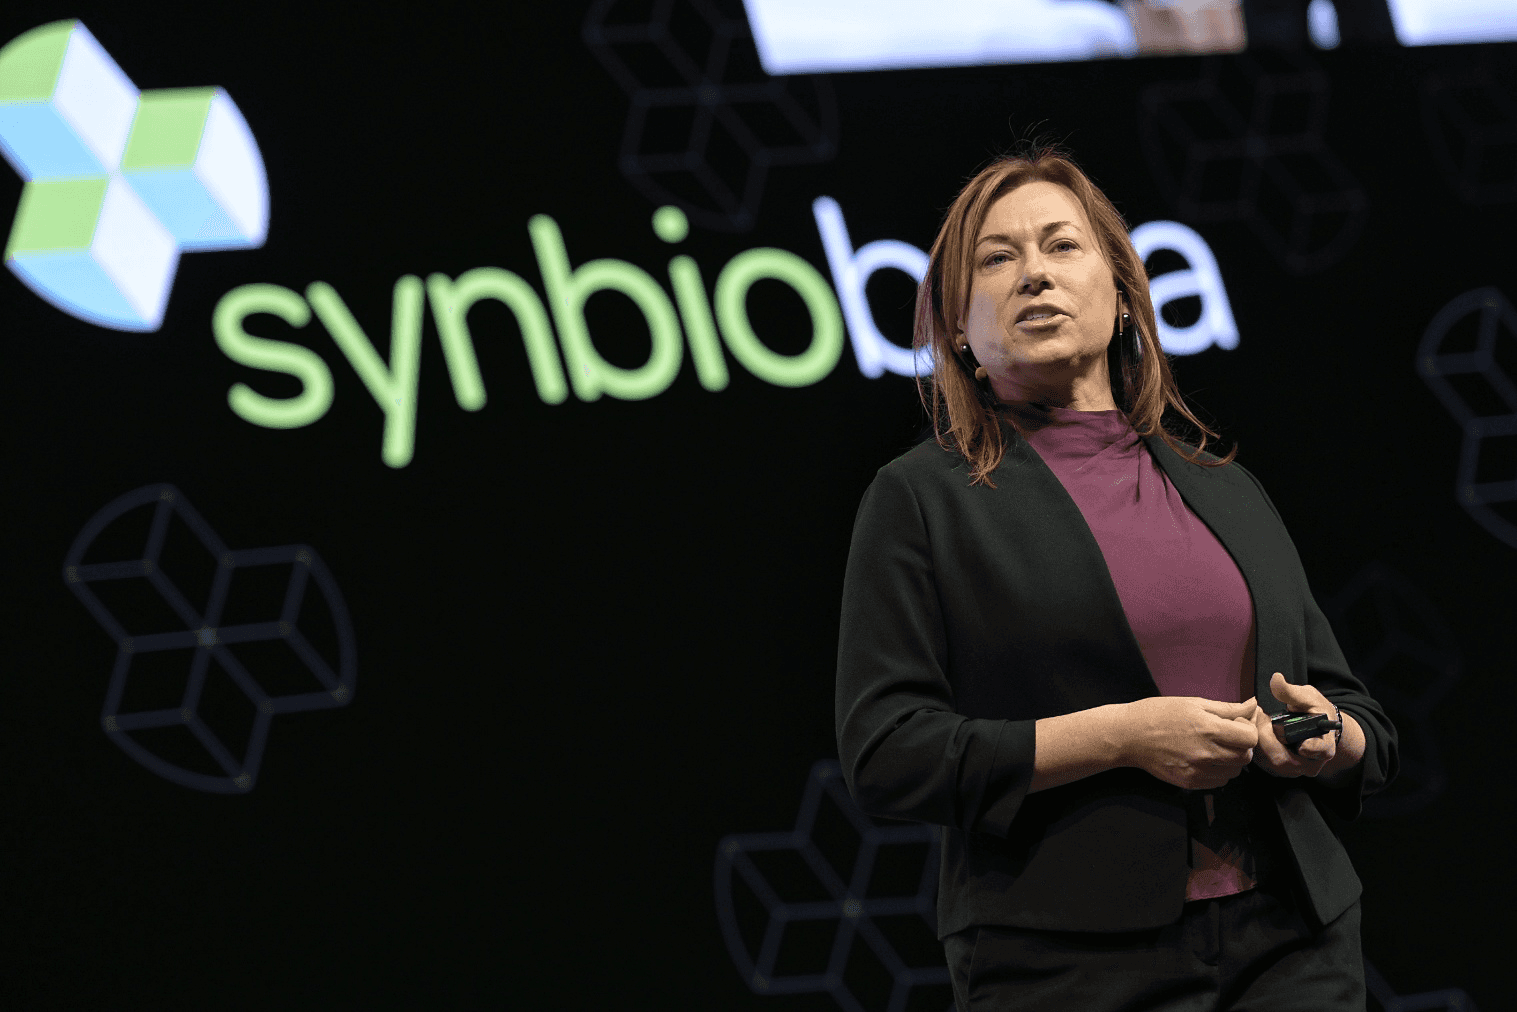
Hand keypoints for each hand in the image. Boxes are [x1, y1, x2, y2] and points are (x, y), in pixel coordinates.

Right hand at [1124, 696, 1259, 790]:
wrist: (1129, 736)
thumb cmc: (1158, 714)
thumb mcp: (1193, 703)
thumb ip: (1226, 707)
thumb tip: (1253, 705)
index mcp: (1208, 728)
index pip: (1250, 737)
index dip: (1247, 729)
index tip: (1236, 724)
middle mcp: (1206, 753)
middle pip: (1246, 757)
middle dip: (1242, 745)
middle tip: (1228, 736)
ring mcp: (1198, 770)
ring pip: (1235, 771)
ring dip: (1232, 760)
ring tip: (1215, 748)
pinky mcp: (1190, 782)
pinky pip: (1219, 782)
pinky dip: (1218, 772)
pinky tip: (1205, 759)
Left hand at [1249, 672, 1337, 777]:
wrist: (1314, 725)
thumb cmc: (1314, 711)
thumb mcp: (1307, 697)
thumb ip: (1291, 692)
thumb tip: (1276, 680)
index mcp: (1324, 746)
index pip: (1315, 750)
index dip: (1303, 745)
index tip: (1288, 732)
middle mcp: (1309, 764)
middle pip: (1282, 759)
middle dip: (1264, 736)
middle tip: (1257, 714)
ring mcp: (1293, 770)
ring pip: (1268, 763)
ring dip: (1255, 740)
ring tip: (1253, 719)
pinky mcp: (1277, 770)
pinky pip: (1261, 763)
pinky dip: (1253, 746)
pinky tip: (1252, 729)